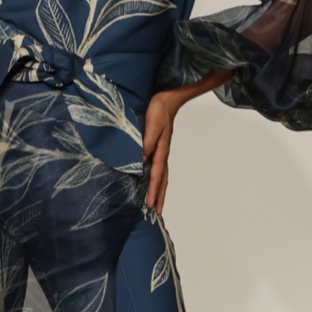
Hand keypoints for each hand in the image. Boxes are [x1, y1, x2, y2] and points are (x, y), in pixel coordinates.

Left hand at [142, 90, 178, 212]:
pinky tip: (154, 183)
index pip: (156, 175)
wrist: (169, 98)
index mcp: (161, 150)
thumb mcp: (152, 123)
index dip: (153, 190)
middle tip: (157, 212)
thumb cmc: (159, 108)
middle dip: (159, 196)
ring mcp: (162, 151)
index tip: (150, 204)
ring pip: (162, 176)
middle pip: (162, 180)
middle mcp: (163, 153)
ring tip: (157, 204)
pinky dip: (158, 179)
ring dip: (160, 190)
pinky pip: (159, 168)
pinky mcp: (159, 147)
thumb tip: (142, 160)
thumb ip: (147, 141)